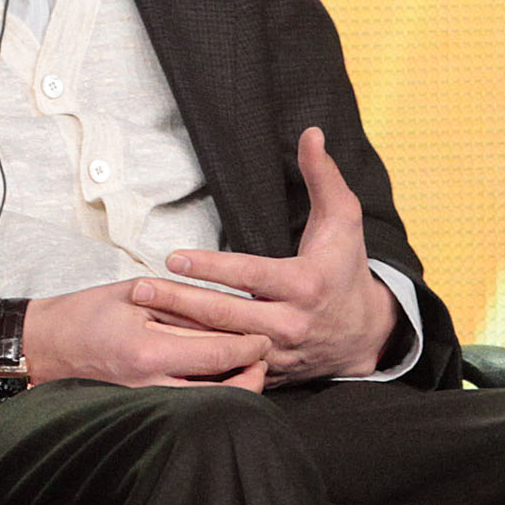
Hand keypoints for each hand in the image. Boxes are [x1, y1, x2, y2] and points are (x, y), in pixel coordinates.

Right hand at [0, 284, 269, 399]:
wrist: (41, 346)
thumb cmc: (84, 313)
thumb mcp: (134, 293)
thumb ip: (181, 302)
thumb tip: (225, 309)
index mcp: (149, 351)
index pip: (220, 351)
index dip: (251, 343)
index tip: (264, 333)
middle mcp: (151, 386)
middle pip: (224, 391)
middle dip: (252, 373)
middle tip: (263, 354)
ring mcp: (145, 403)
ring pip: (208, 405)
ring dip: (234, 389)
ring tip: (247, 367)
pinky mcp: (141, 410)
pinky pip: (186, 407)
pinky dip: (209, 396)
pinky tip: (217, 379)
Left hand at [135, 127, 397, 383]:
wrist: (366, 332)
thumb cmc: (346, 267)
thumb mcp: (345, 219)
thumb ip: (324, 176)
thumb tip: (311, 132)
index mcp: (305, 285)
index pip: (251, 276)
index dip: (212, 268)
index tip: (175, 257)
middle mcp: (290, 323)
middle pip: (225, 315)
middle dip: (178, 303)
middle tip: (138, 288)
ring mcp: (277, 353)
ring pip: (221, 346)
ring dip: (178, 332)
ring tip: (139, 315)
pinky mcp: (268, 371)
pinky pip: (226, 367)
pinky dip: (194, 358)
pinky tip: (161, 345)